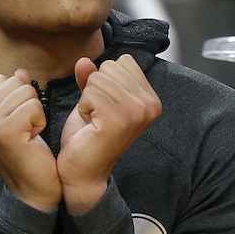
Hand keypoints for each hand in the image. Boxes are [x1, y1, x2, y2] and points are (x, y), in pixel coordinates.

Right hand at [0, 70, 60, 211]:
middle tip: (25, 131)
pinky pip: (33, 106)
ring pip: (25, 92)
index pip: (3, 80)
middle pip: (14, 83)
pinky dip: (40, 121)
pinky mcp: (3, 131)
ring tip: (28, 135)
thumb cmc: (27, 153)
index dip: (19, 99)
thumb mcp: (17, 118)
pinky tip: (32, 140)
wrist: (33, 189)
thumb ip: (14, 93)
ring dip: (35, 114)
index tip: (17, 125)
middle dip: (28, 104)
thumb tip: (20, 72)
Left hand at [58, 55, 162, 213]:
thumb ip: (93, 78)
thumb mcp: (93, 100)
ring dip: (88, 99)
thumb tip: (84, 60)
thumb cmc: (90, 138)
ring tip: (95, 121)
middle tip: (99, 115)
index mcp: (151, 99)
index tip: (106, 106)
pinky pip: (90, 92)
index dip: (106, 80)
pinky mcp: (120, 120)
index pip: (123, 61)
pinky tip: (91, 125)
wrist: (84, 172)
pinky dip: (83, 107)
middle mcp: (150, 105)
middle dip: (96, 88)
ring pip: (98, 78)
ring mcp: (137, 112)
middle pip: (110, 67)